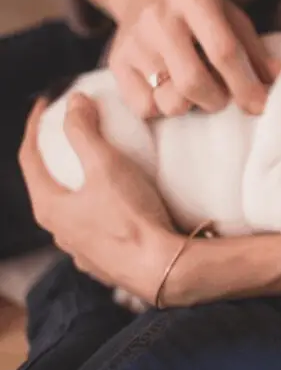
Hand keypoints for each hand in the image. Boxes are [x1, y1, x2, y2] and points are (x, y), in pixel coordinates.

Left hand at [18, 94, 181, 302]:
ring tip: (95, 170)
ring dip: (77, 187)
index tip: (45, 105)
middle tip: (69, 136)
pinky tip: (116, 206)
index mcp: (50, 207)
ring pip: (71, 211)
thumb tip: (74, 101)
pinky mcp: (105, 262)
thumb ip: (85, 132)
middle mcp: (59, 232)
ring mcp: (81, 250)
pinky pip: (94, 228)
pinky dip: (98, 209)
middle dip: (55, 158)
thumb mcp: (106, 166)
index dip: (34, 127)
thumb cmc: (131, 217)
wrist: (162, 268)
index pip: (29, 158)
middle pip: (48, 186)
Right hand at [103, 0, 280, 117]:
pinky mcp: (116, 64)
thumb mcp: (231, 18)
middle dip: (216, 100)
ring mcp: (134, 42)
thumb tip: (278, 84)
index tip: (260, 106)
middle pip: (193, 82)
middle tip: (221, 98)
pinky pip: (145, 109)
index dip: (246, 85)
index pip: (224, 51)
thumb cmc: (199, 13)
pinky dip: (163, 108)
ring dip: (190, 106)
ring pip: (169, 100)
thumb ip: (255, 52)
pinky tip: (169, 90)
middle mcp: (159, 17)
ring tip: (194, 91)